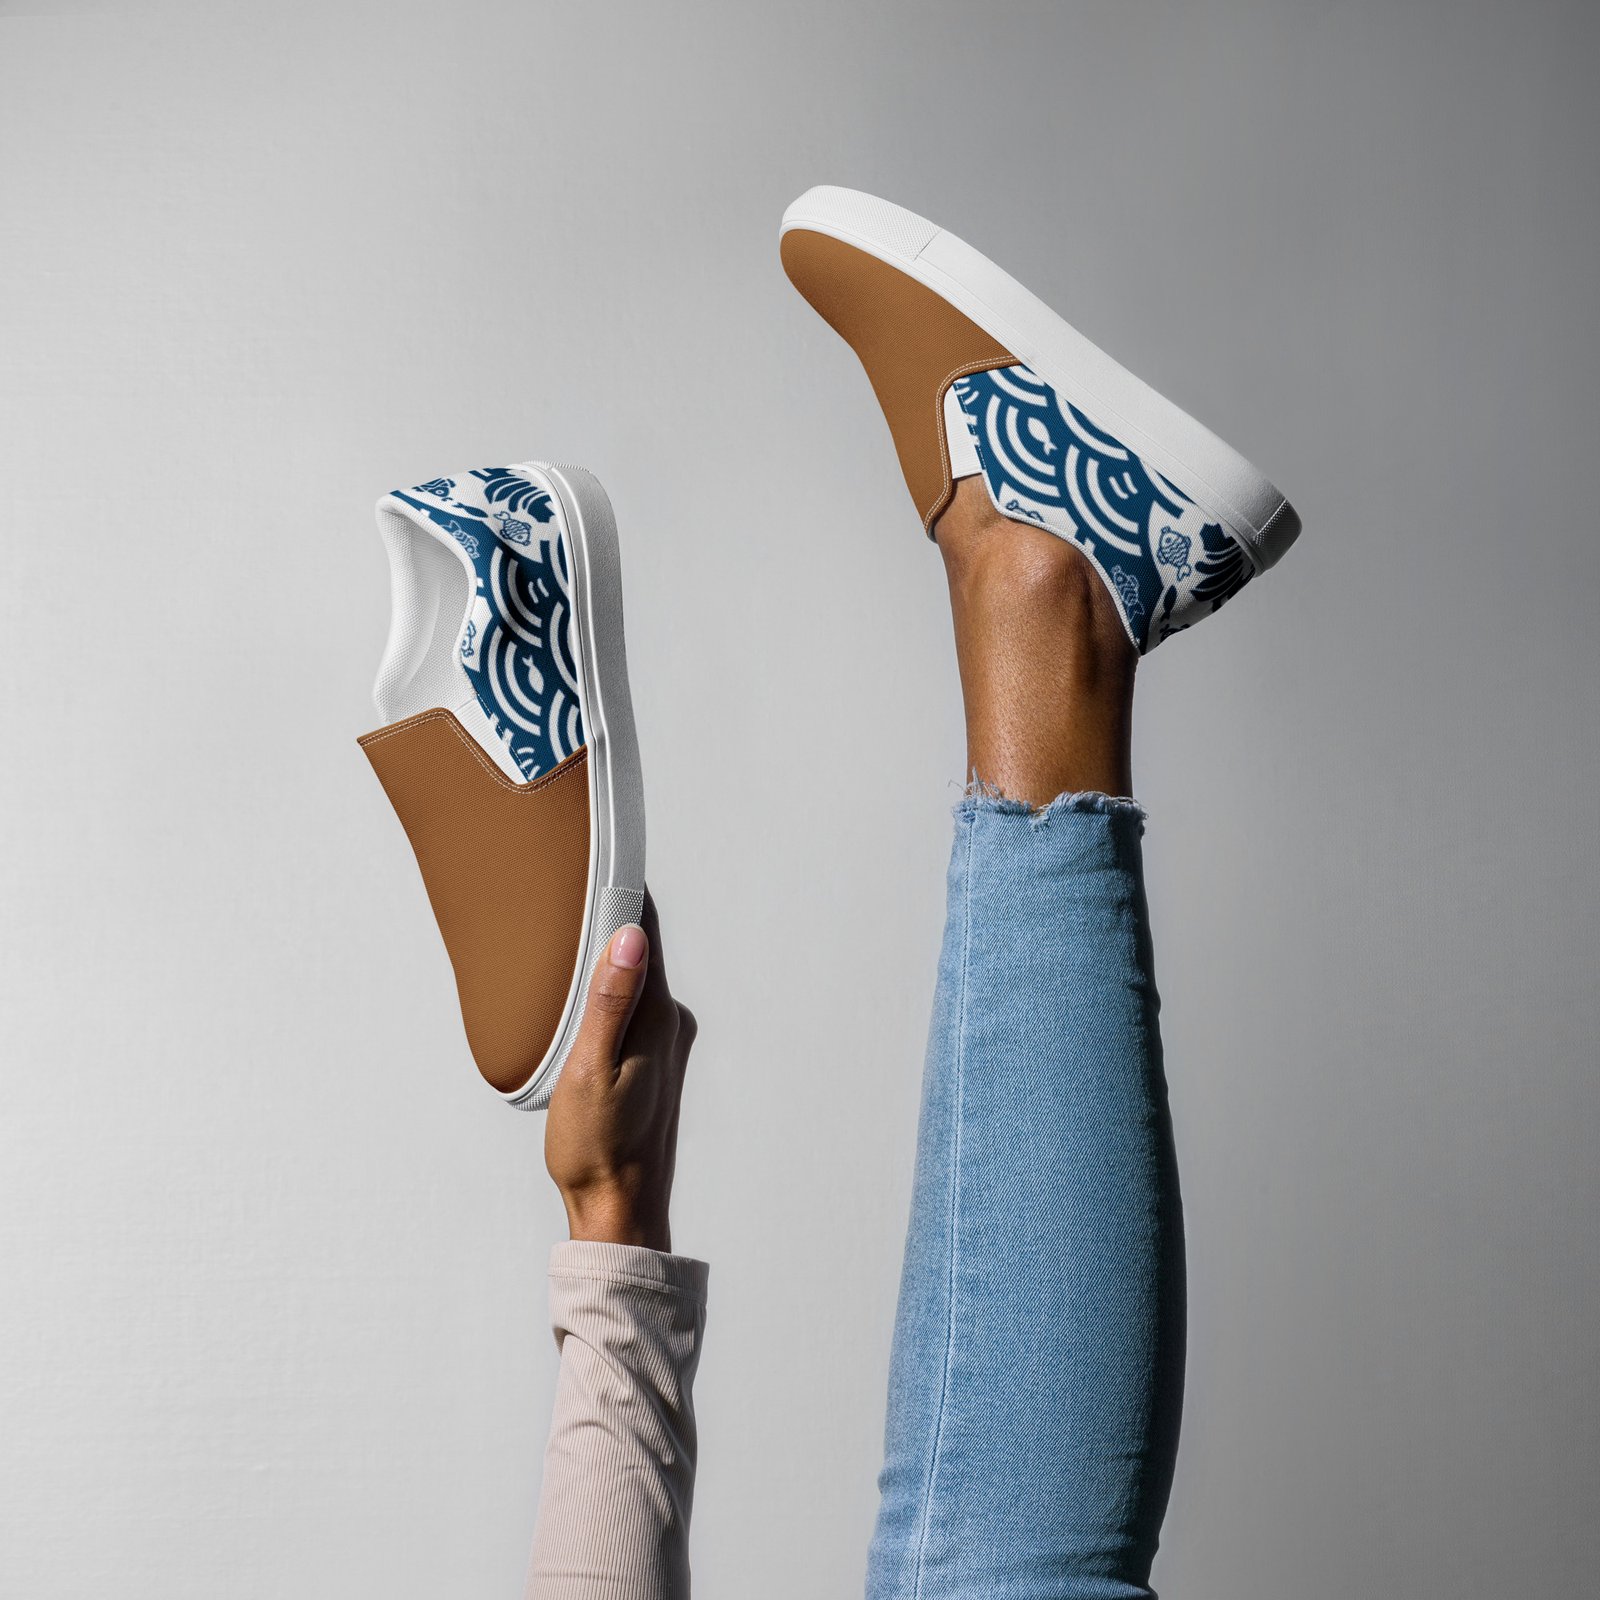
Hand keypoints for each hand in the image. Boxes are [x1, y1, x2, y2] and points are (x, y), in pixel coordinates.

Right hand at [545, 894, 694, 1252]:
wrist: (621, 1211)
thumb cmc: (598, 1148)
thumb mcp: (590, 1071)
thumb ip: (610, 1002)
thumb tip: (634, 937)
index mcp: (660, 1017)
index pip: (647, 932)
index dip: (624, 889)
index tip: (596, 851)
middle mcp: (672, 1023)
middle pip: (642, 949)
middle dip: (610, 915)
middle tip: (569, 880)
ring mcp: (667, 1044)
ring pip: (636, 979)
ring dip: (608, 954)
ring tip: (568, 927)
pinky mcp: (655, 1063)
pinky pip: (633, 1007)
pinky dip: (610, 988)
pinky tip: (582, 992)